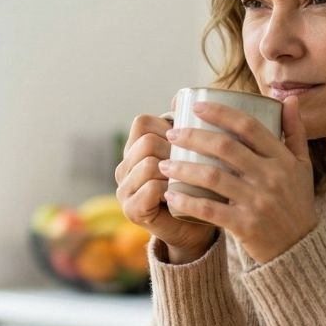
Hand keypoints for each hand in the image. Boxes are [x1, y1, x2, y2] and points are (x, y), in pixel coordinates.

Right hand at [115, 95, 219, 258]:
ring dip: (174, 168)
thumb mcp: (195, 154)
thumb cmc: (200, 186)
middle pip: (146, 141)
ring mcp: (125, 189)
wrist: (197, 229)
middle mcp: (124, 167)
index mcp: (135, 149)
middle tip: (199, 160)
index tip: (192, 138)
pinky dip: (169, 187)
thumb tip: (185, 97)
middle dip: (173, 148)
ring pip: (148, 163)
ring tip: (194, 176)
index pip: (142, 122)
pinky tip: (183, 191)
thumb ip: (190, 129)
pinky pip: (150, 188)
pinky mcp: (132, 211)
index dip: (168, 126)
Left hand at [158, 96, 316, 263]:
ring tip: (164, 163)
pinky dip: (187, 201)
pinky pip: (209, 209)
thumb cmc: (297, 203)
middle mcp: (271, 177)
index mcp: (282, 159)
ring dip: (183, 167)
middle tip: (172, 133)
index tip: (196, 106)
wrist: (300, 250)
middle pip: (225, 147)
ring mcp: (258, 202)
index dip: (220, 112)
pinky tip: (170, 194)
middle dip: (193, 136)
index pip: (249, 126)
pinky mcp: (246, 225)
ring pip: (212, 176)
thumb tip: (290, 99)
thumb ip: (296, 133)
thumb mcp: (302, 167)